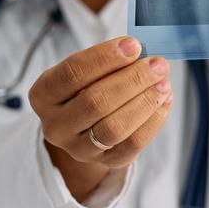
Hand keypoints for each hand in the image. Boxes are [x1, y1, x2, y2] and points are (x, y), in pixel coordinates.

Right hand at [28, 36, 172, 199]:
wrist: (84, 125)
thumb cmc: (86, 86)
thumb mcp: (84, 70)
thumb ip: (107, 60)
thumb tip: (142, 52)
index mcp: (43, 95)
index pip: (72, 73)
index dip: (104, 58)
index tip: (133, 45)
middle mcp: (55, 126)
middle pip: (95, 102)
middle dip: (132, 80)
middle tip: (157, 64)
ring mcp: (78, 149)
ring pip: (114, 128)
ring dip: (144, 102)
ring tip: (164, 82)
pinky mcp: (105, 162)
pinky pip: (132, 144)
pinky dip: (153, 120)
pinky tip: (165, 100)